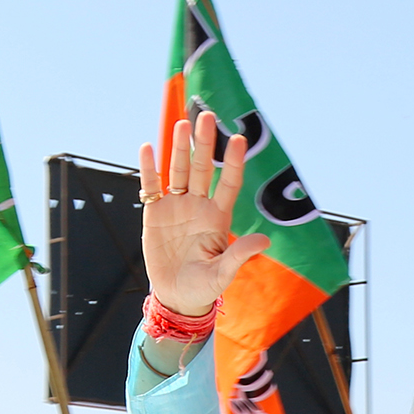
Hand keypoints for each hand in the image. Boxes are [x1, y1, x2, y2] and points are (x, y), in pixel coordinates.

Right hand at [138, 108, 269, 317]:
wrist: (176, 297)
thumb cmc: (203, 288)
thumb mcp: (222, 274)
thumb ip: (239, 255)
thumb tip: (265, 240)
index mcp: (218, 217)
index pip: (228, 183)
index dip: (233, 162)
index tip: (238, 140)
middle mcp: (198, 206)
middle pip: (202, 168)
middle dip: (205, 143)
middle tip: (207, 116)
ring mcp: (176, 207)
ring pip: (179, 171)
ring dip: (180, 148)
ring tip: (182, 124)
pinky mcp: (154, 214)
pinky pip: (152, 186)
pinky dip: (149, 168)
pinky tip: (148, 148)